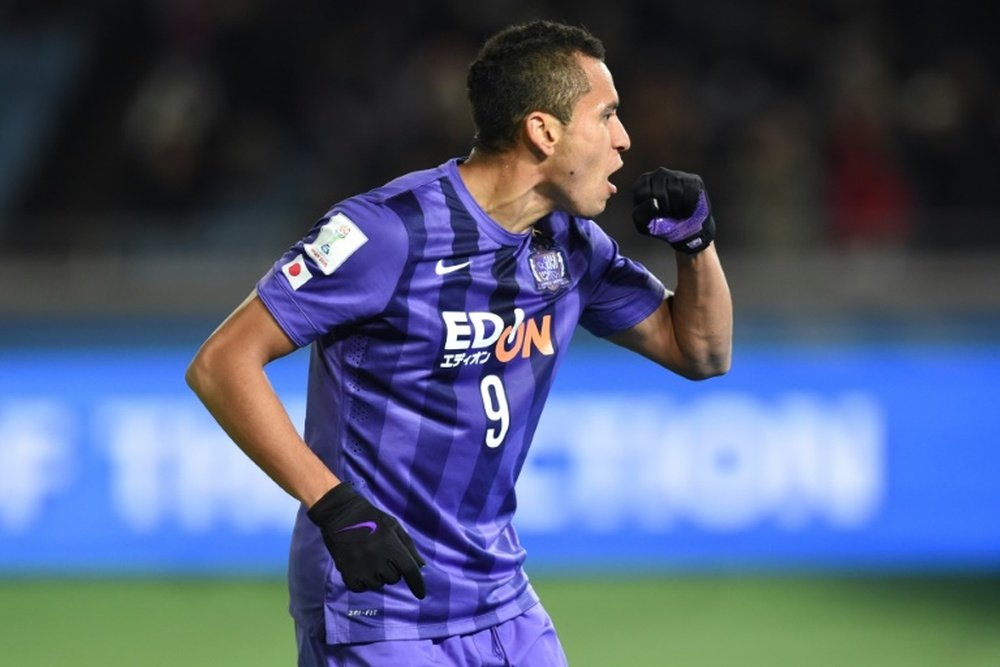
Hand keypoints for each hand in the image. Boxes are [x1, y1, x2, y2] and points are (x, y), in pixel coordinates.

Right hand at [307, 483, 426, 598]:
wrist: (341, 513)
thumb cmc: (371, 518)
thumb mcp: (394, 526)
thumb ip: (408, 546)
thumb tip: (421, 566)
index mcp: (392, 545)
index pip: (409, 570)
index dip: (417, 584)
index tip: (421, 595)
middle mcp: (378, 558)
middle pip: (394, 578)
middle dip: (392, 570)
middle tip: (382, 557)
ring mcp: (362, 566)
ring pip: (377, 584)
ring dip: (377, 577)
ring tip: (370, 561)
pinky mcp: (346, 571)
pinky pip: (360, 588)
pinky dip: (362, 583)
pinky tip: (360, 570)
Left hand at [632, 167, 715, 253]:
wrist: (682, 228)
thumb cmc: (658, 224)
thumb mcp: (643, 225)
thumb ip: (641, 215)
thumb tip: (654, 203)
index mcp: (642, 183)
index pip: (643, 194)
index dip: (651, 210)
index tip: (655, 215)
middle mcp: (658, 174)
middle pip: (660, 194)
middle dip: (665, 211)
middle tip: (669, 217)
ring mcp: (676, 175)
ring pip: (676, 192)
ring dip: (678, 211)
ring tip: (678, 215)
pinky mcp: (693, 180)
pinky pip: (691, 193)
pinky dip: (689, 208)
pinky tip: (687, 211)